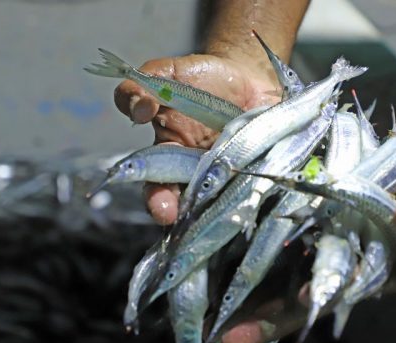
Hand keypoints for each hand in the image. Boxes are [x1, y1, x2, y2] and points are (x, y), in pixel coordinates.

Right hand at [112, 54, 279, 224]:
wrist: (248, 75)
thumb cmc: (202, 78)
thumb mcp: (167, 74)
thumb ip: (143, 85)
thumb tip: (140, 109)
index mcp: (169, 153)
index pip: (155, 185)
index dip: (156, 198)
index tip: (160, 202)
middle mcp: (196, 172)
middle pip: (185, 203)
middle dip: (176, 212)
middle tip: (171, 215)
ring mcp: (227, 174)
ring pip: (218, 200)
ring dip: (212, 207)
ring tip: (212, 208)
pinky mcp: (255, 171)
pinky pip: (252, 187)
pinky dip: (251, 191)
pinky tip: (249, 190)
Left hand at [210, 162, 395, 342]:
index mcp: (373, 273)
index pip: (343, 290)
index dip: (322, 296)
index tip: (301, 299)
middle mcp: (338, 274)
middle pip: (299, 302)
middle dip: (267, 320)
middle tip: (231, 339)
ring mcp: (314, 259)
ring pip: (277, 288)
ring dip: (245, 306)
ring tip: (212, 329)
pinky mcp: (296, 236)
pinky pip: (267, 257)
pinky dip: (241, 270)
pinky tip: (209, 280)